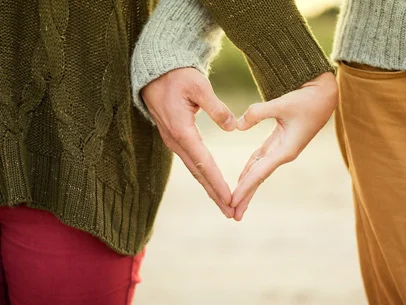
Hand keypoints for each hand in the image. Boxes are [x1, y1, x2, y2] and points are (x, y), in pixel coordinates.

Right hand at [141, 68, 237, 217]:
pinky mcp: (175, 138)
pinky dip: (203, 175)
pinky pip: (191, 161)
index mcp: (182, 130)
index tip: (230, 199)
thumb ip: (216, 107)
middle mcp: (176, 141)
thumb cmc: (177, 76)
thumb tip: (233, 127)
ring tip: (224, 204)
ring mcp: (173, 141)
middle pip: (198, 173)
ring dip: (209, 188)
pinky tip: (211, 183)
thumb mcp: (199, 86)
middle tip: (231, 212)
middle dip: (215, 194)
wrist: (154, 72)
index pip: (204, 163)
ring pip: (194, 170)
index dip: (217, 182)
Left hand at [231, 72, 337, 220]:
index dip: (245, 188)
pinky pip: (261, 159)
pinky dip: (250, 169)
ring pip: (259, 171)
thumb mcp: (282, 104)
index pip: (260, 173)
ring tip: (235, 202)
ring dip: (247, 186)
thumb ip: (257, 113)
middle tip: (232, 215)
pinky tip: (242, 178)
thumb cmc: (307, 99)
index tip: (232, 202)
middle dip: (246, 196)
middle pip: (259, 178)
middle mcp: (283, 154)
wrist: (325, 95)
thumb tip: (237, 126)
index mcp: (286, 150)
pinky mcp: (280, 142)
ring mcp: (282, 149)